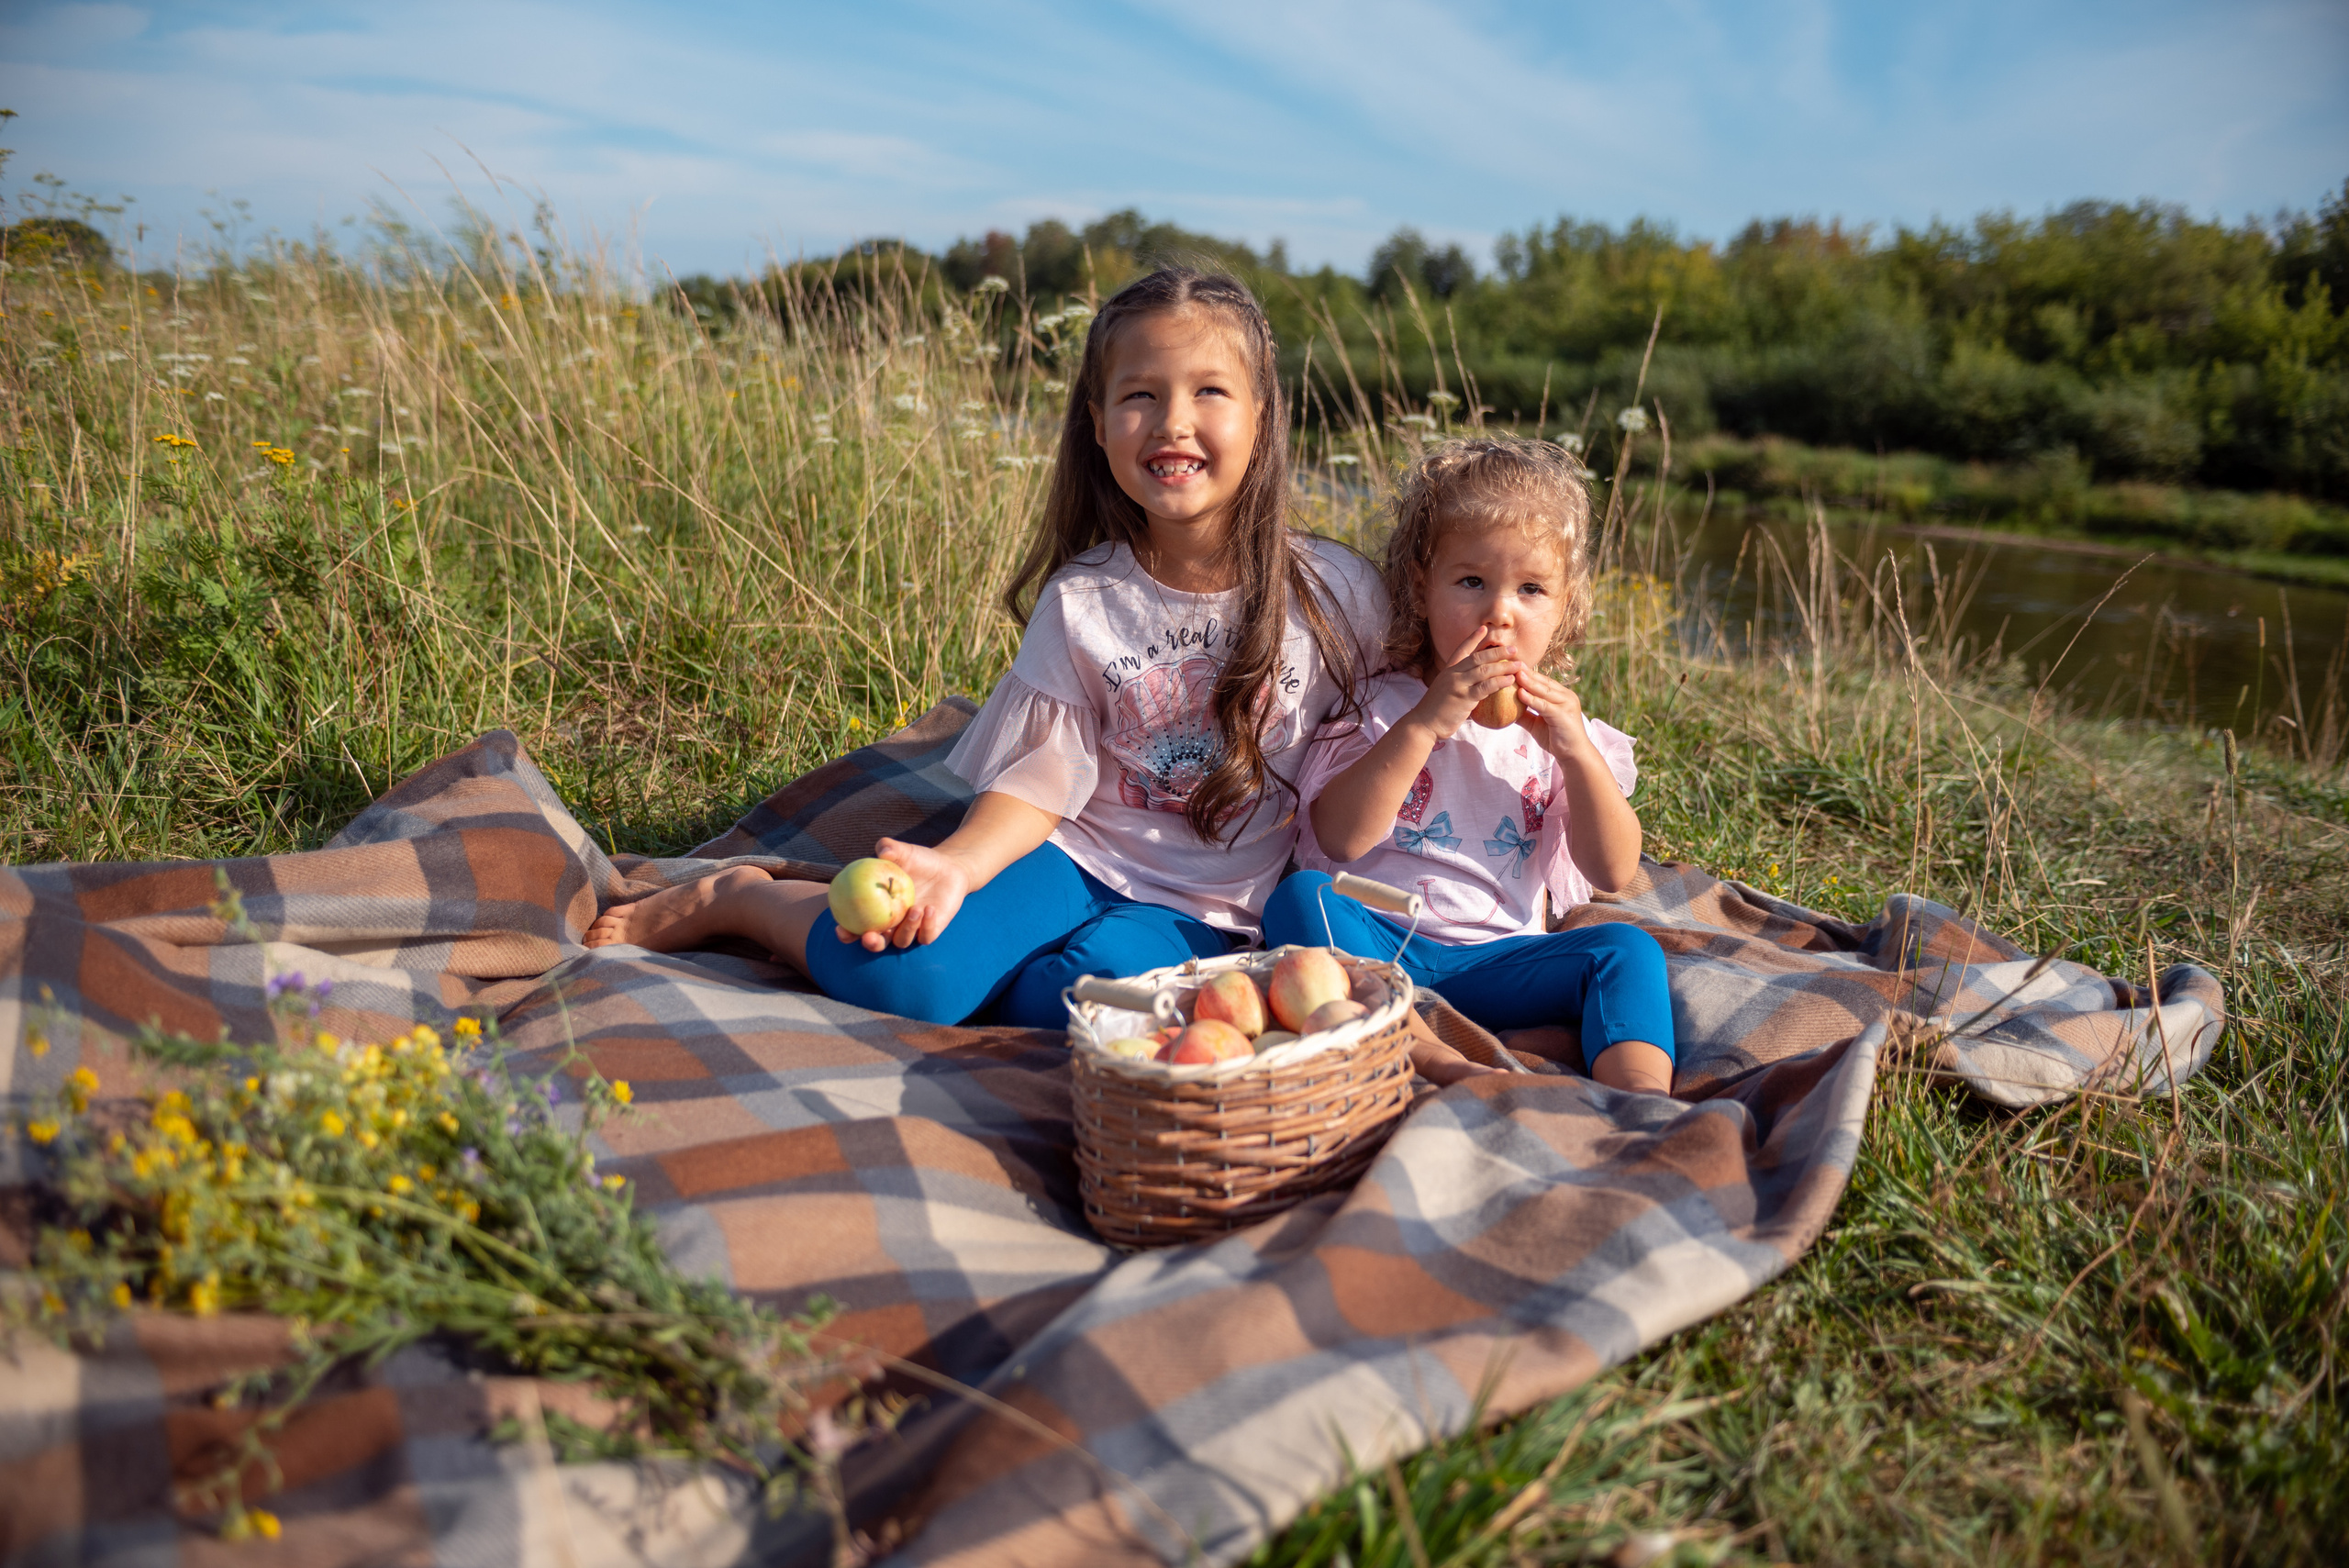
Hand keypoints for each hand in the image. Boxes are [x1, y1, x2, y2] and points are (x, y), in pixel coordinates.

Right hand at [835, 837, 971, 950]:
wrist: (947, 867)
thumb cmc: (918, 860)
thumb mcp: (904, 852)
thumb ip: (890, 848)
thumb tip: (883, 851)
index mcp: (876, 910)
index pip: (855, 926)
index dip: (846, 933)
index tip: (840, 929)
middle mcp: (891, 924)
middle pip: (876, 943)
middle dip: (871, 944)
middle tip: (869, 937)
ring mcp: (911, 930)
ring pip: (901, 941)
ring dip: (905, 929)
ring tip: (914, 909)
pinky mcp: (931, 930)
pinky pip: (926, 937)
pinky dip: (927, 926)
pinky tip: (929, 910)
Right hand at [1408, 622, 1521, 738]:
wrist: (1424, 723)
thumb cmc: (1435, 710)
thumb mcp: (1444, 690)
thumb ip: (1458, 683)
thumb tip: (1474, 682)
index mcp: (1448, 670)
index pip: (1462, 649)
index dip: (1473, 638)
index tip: (1484, 628)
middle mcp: (1453, 674)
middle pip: (1478, 657)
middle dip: (1497, 652)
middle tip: (1513, 649)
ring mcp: (1458, 685)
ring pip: (1484, 670)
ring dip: (1503, 666)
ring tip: (1518, 665)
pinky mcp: (1463, 698)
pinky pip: (1485, 687)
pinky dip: (1498, 682)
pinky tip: (1509, 681)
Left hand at [1513, 666, 1590, 761]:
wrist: (1574, 755)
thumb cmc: (1556, 739)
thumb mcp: (1536, 724)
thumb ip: (1524, 714)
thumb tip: (1504, 708)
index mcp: (1561, 696)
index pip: (1543, 682)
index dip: (1529, 674)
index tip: (1513, 666)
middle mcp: (1566, 697)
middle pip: (1544, 682)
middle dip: (1527, 673)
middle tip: (1512, 664)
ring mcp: (1567, 704)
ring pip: (1544, 691)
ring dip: (1529, 682)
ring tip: (1514, 674)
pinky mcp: (1564, 715)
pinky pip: (1545, 705)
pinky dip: (1532, 699)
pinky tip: (1520, 693)